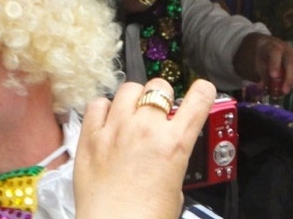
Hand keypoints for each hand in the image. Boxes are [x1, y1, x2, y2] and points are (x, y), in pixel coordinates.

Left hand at [73, 78, 215, 218]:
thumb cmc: (145, 217)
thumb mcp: (174, 189)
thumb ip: (170, 163)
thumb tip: (162, 158)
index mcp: (174, 144)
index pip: (196, 103)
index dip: (202, 91)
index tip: (202, 88)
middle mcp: (146, 129)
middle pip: (158, 87)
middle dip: (160, 95)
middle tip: (156, 108)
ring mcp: (116, 128)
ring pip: (127, 89)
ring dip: (133, 98)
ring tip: (130, 111)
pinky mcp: (91, 134)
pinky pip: (97, 104)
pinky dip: (104, 108)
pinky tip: (106, 119)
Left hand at [236, 33, 292, 94]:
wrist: (271, 46)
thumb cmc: (265, 56)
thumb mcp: (260, 63)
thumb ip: (263, 74)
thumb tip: (261, 87)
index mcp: (274, 47)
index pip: (275, 52)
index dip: (275, 64)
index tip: (274, 76)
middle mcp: (287, 49)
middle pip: (290, 62)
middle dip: (288, 77)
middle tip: (284, 90)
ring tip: (286, 90)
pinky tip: (290, 87)